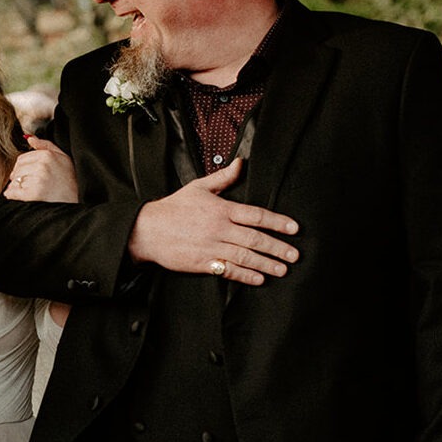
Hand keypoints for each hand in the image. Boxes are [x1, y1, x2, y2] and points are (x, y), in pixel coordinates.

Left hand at [5, 136, 77, 202]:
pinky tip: (17, 197)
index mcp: (48, 155)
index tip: (25, 176)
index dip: (21, 168)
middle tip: (27, 186)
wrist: (77, 202)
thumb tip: (29, 138)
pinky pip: (14, 192)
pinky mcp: (35, 193)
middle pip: (17, 170)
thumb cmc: (71, 181)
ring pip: (15, 181)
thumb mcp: (63, 158)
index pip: (22, 159)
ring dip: (16, 188)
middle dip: (18, 178)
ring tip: (26, 193)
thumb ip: (46, 145)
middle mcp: (43, 165)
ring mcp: (39, 179)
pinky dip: (12, 195)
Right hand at [126, 158, 298, 284]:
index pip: (256, 215)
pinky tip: (259, 278)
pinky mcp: (202, 263)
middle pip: (255, 239)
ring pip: (245, 256)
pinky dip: (245, 275)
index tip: (293, 228)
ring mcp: (211, 247)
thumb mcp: (198, 187)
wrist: (147, 230)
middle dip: (277, 247)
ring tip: (283, 269)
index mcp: (221, 209)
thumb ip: (223, 177)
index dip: (277, 222)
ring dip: (266, 263)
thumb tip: (241, 163)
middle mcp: (219, 229)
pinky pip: (228, 270)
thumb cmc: (173, 208)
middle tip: (295, 255)